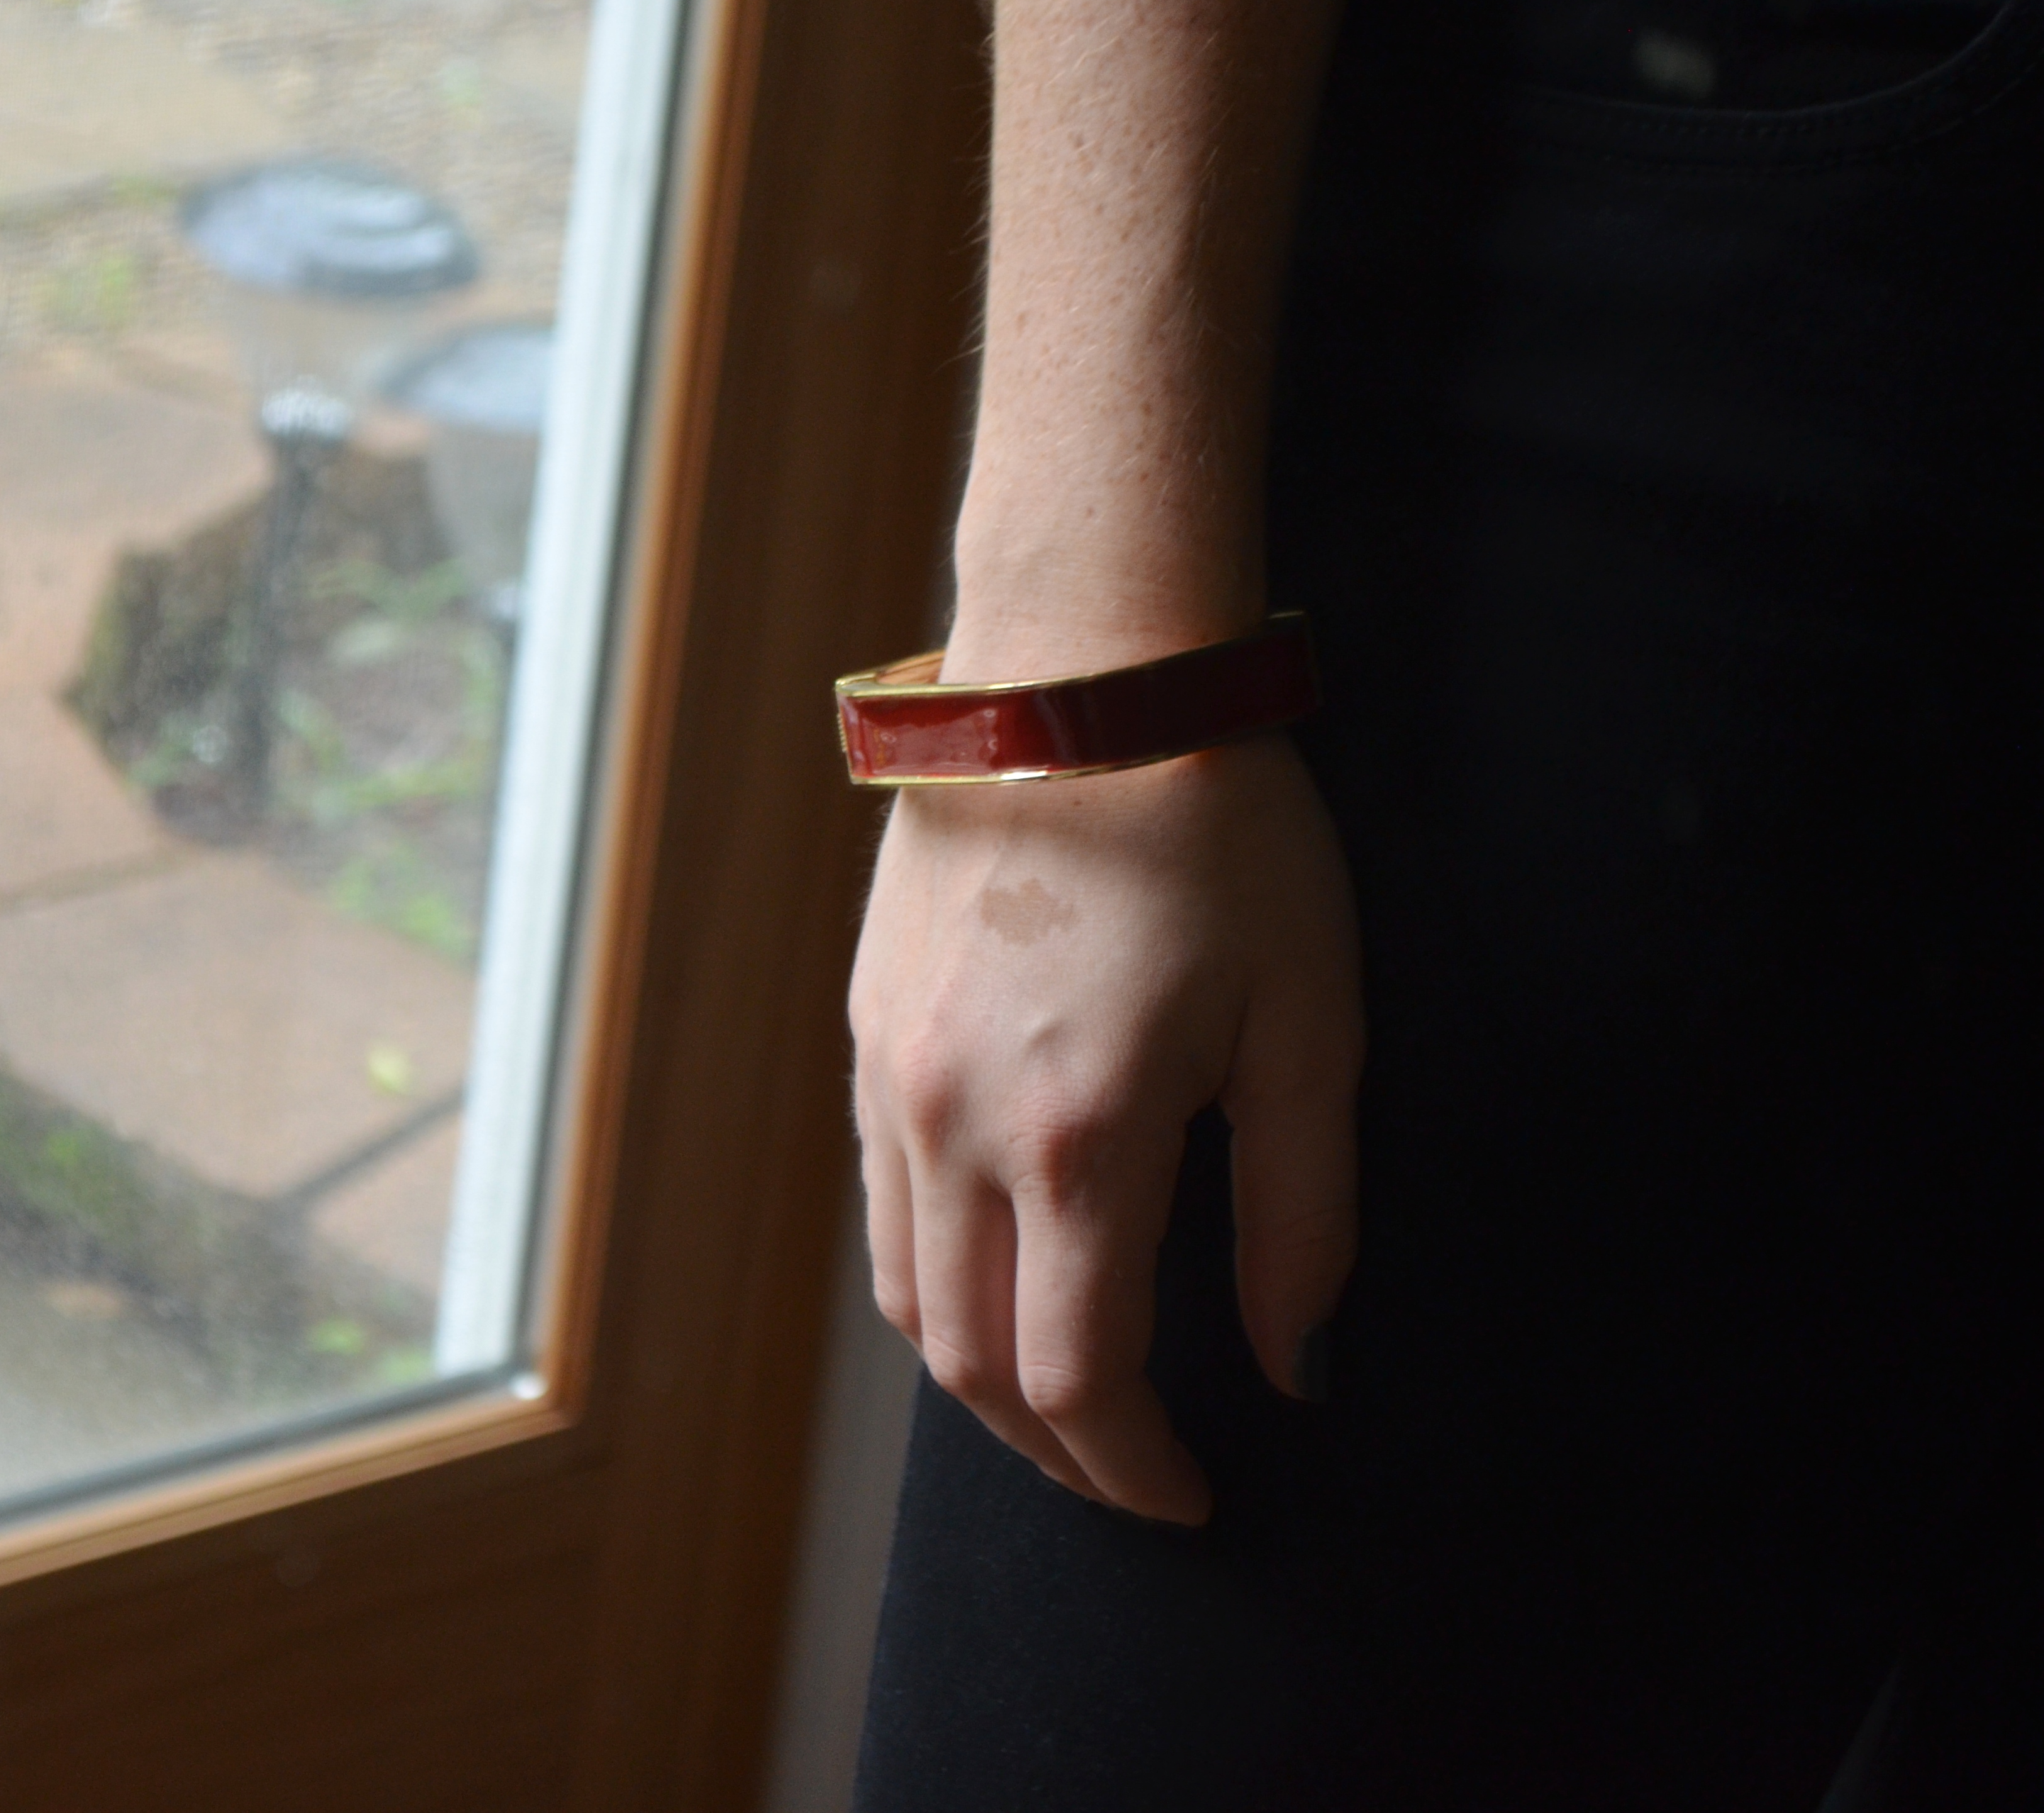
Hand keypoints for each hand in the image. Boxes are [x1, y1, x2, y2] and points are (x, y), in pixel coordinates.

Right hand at [848, 729, 1362, 1523]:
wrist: (1084, 681)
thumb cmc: (1223, 837)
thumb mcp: (1308, 1025)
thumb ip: (1304, 1215)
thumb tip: (1296, 1363)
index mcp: (1077, 1138)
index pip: (1079, 1377)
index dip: (1134, 1467)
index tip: (1194, 1495)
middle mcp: (954, 1126)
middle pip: (971, 1363)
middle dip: (1055, 1448)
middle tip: (1133, 1469)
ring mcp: (891, 1078)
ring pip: (905, 1298)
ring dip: (981, 1377)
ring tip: (1064, 1398)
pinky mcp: (867, 1031)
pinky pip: (881, 1205)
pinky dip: (934, 1280)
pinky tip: (998, 1271)